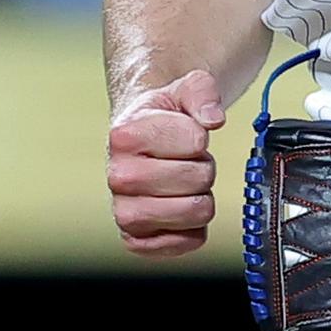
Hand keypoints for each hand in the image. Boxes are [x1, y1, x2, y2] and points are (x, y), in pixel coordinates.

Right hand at [105, 70, 226, 256]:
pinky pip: (187, 242)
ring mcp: (124, 212)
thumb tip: (212, 118)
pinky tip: (178, 208)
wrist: (139, 140)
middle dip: (203, 167)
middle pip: (199, 179)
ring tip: (181, 183)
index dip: (201, 137)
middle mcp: (118, 176)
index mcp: (124, 135)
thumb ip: (202, 92)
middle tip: (184, 161)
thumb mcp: (185, 89)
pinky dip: (194, 228)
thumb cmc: (164, 117)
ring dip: (199, 197)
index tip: (185, 133)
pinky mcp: (137, 240)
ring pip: (196, 212)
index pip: (196, 142)